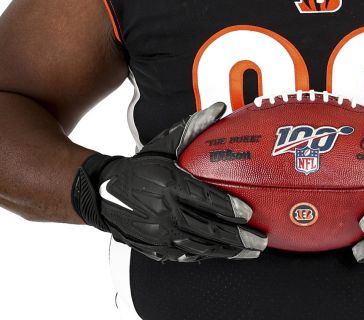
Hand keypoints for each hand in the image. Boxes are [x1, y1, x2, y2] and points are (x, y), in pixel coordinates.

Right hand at [71, 102, 267, 261]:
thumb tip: (221, 107)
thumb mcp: (165, 144)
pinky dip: (205, 255)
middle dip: (239, 238)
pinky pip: (185, 256)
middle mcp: (164, 212)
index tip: (249, 214)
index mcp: (169, 184)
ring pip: (200, 247)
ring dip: (227, 252)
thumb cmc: (142, 165)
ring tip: (248, 252)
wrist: (103, 192)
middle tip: (260, 242)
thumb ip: (194, 127)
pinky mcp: (154, 248)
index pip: (206, 200)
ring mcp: (158, 234)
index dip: (229, 209)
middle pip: (209, 230)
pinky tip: (220, 253)